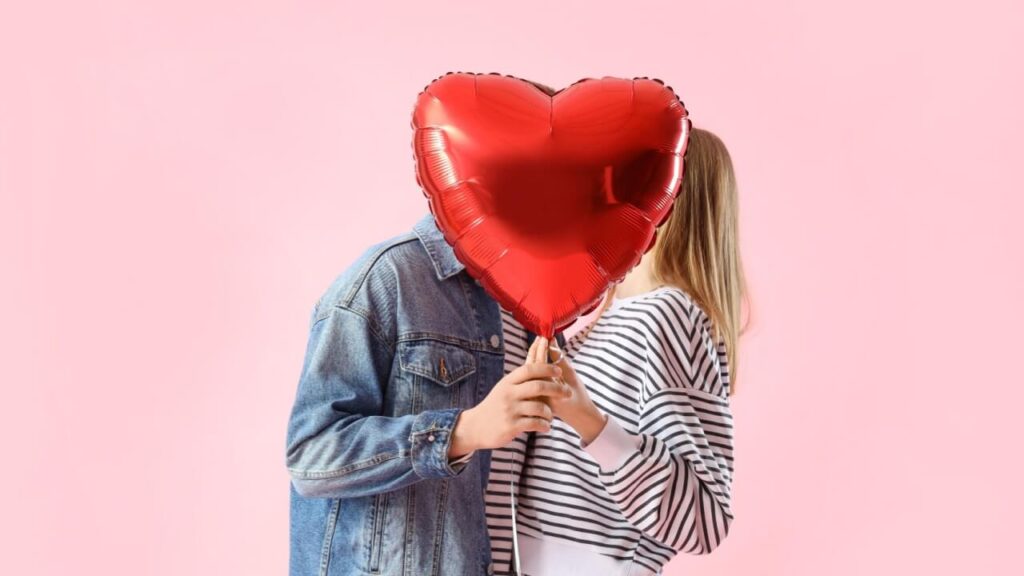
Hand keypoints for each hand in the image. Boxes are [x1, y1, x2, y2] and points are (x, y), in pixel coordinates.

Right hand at [449, 361, 570, 457]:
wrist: (475, 426)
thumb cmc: (495, 406)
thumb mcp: (504, 388)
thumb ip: (520, 379)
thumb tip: (538, 362)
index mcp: (508, 382)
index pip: (529, 369)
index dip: (546, 368)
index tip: (559, 371)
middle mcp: (508, 394)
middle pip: (538, 387)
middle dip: (557, 389)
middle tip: (568, 393)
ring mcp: (509, 410)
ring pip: (539, 407)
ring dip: (550, 412)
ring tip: (550, 416)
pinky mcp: (511, 426)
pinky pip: (535, 423)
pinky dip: (544, 425)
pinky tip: (545, 426)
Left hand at [527, 336, 607, 444]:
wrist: (578, 416)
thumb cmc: (579, 396)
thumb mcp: (572, 376)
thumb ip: (560, 360)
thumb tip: (551, 343)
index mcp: (549, 391)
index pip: (540, 366)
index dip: (542, 349)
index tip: (545, 337)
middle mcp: (539, 394)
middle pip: (531, 367)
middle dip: (536, 350)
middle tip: (540, 336)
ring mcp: (535, 395)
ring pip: (529, 371)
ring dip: (534, 355)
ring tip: (538, 342)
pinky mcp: (534, 394)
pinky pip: (531, 376)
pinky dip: (534, 364)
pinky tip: (537, 354)